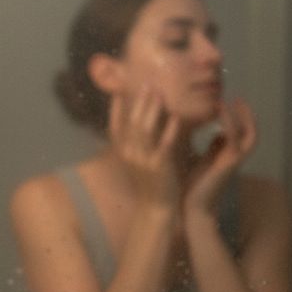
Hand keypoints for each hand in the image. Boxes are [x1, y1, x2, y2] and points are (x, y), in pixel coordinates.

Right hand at [108, 87, 181, 210]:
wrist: (156, 209)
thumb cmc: (152, 183)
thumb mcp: (140, 162)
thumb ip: (142, 143)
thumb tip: (148, 123)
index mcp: (122, 153)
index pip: (114, 127)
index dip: (115, 108)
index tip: (118, 90)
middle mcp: (128, 155)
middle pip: (131, 122)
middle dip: (138, 101)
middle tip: (147, 82)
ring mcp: (142, 160)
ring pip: (144, 130)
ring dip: (152, 109)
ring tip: (160, 92)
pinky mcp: (158, 166)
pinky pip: (164, 144)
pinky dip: (170, 129)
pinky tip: (177, 117)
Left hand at [183, 97, 255, 218]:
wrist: (188, 207)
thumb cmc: (189, 186)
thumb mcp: (195, 159)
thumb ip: (200, 146)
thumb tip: (196, 131)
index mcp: (225, 157)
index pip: (237, 134)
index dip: (235, 119)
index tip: (225, 102)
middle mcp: (233, 158)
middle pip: (250, 133)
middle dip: (247, 116)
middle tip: (238, 98)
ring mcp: (233, 161)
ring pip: (248, 134)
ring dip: (242, 117)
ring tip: (232, 100)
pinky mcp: (228, 163)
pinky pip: (234, 139)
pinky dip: (229, 123)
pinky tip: (221, 111)